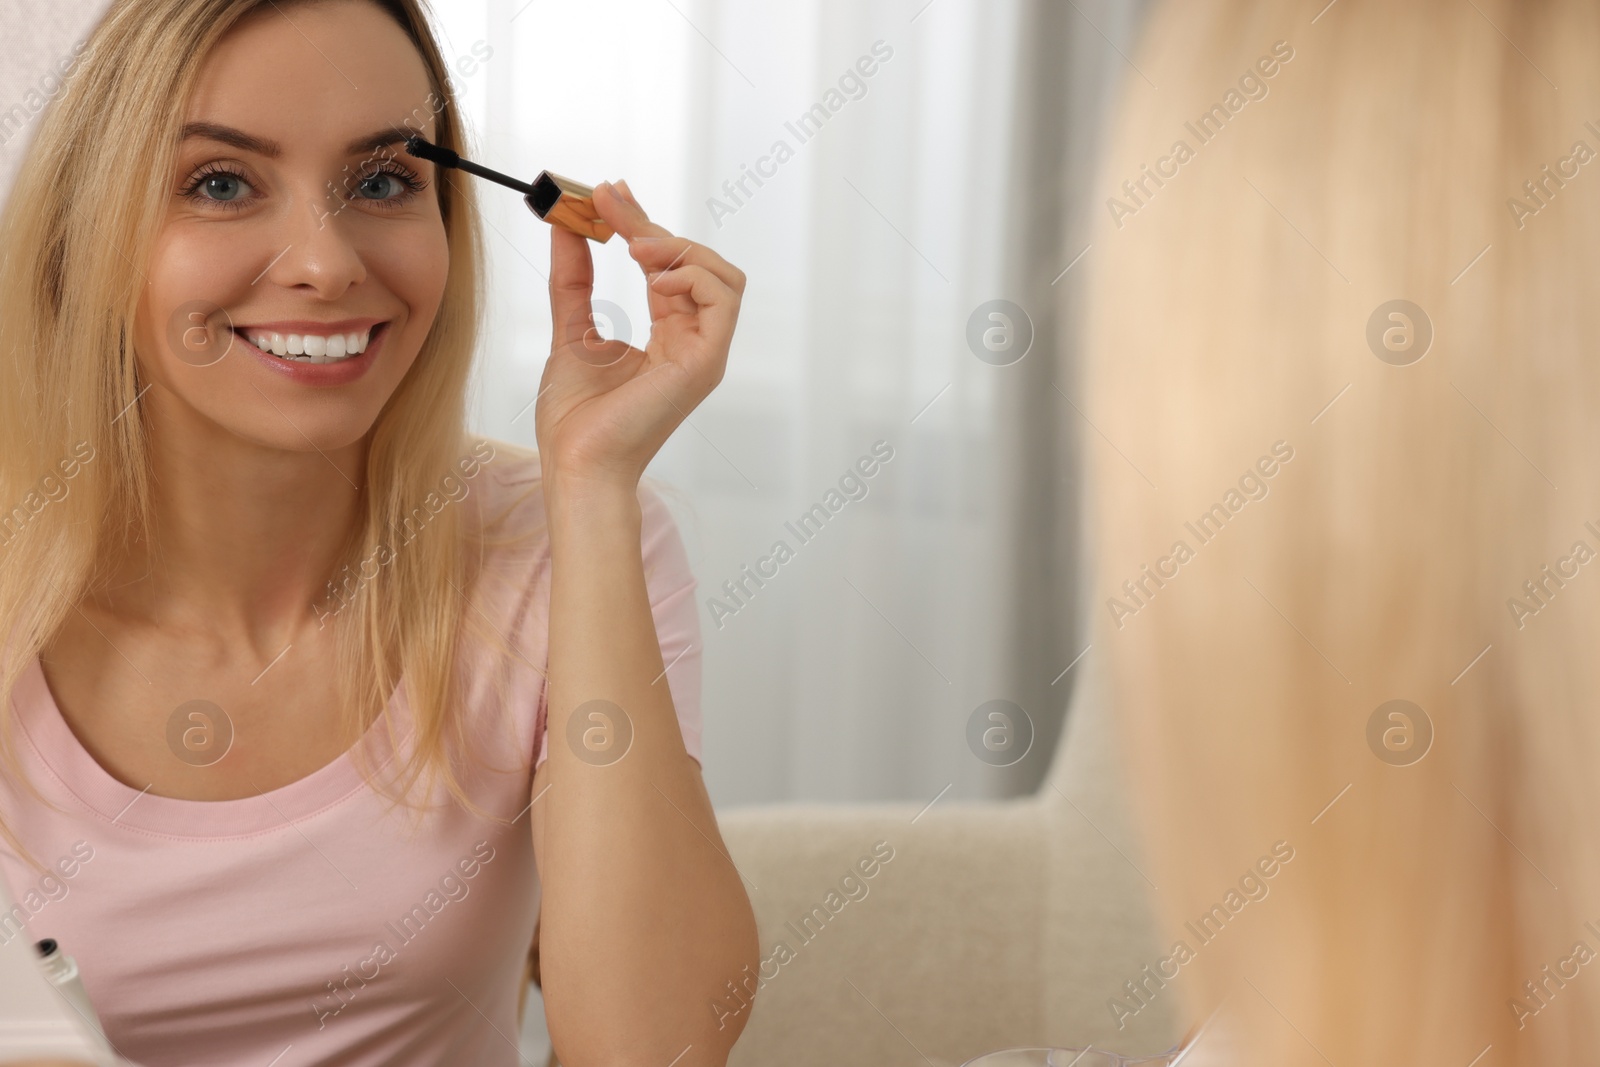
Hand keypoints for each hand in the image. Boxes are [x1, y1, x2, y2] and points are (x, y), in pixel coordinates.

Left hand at [535, 180, 745, 496]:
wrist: (578, 462)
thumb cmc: (576, 418)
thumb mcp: (571, 330)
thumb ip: (573, 280)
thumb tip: (565, 228)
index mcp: (670, 336)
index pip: (668, 267)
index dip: (641, 224)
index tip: (607, 195)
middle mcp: (694, 341)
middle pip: (698, 263)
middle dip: (652, 224)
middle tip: (608, 199)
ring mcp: (704, 353)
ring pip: (724, 277)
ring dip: (680, 249)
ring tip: (633, 245)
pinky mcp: (706, 363)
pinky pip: (722, 300)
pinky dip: (691, 276)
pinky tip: (651, 278)